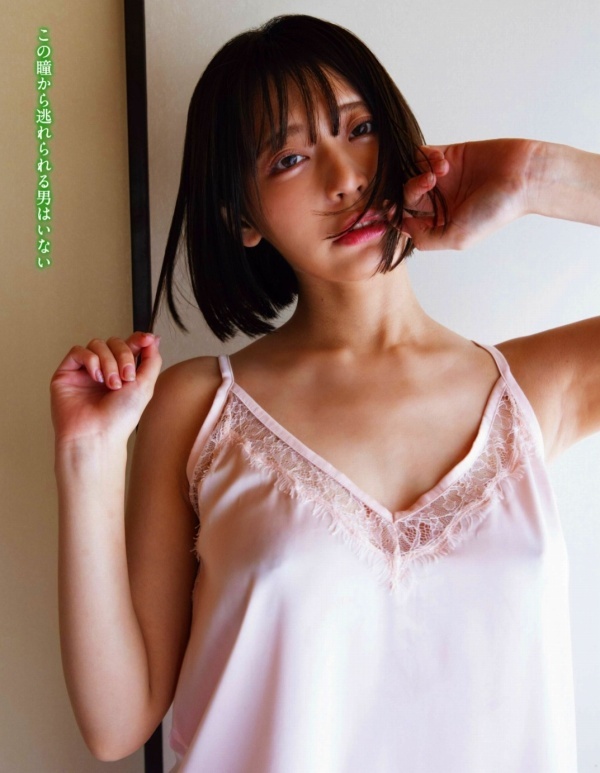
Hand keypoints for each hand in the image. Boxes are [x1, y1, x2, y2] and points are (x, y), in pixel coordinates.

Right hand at [50, 332, 161, 445]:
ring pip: (97, 344)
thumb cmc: (120, 418)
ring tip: (111, 383)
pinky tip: (96, 377)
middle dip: (124, 356)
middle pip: (114, 342)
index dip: (138, 340)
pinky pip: (78, 351)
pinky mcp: (67, 373)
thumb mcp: (145, 386)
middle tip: (127, 378)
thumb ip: (151, 360)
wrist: (97, 435)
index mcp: (122, 373)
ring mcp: (85, 371)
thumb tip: (152, 338)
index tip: (147, 339)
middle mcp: (104, 371)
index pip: (129, 346)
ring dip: (108, 361)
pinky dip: (91, 360)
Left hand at [400, 139, 536, 249]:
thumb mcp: (456, 237)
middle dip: (408, 192)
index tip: (391, 210)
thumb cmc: (495, 211)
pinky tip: (443, 164)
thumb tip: (402, 226)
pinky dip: (427, 158)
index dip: (395, 216)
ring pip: (411, 175)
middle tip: (426, 186)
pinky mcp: (448, 155)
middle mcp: (440, 202)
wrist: (522, 177)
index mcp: (441, 223)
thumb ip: (425, 238)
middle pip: (406, 197)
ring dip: (418, 174)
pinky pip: (422, 155)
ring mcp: (443, 179)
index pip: (407, 221)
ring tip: (437, 175)